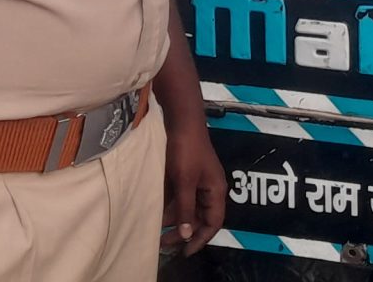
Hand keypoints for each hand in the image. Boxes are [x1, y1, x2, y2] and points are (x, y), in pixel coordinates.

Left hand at [162, 115, 225, 254]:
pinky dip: (170, 207)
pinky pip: (180, 198)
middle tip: (163, 243)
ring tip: (156, 231)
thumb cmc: (186, 150)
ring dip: (174, 220)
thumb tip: (186, 234)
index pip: (213, 223)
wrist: (181, 120)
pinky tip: (156, 213)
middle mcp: (209, 189)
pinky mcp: (186, 175)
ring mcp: (197, 182)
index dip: (201, 239)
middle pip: (199, 218)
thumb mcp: (184, 182)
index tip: (184, 252)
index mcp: (216, 191)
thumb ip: (184, 208)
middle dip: (183, 232)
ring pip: (188, 209)